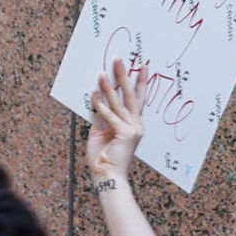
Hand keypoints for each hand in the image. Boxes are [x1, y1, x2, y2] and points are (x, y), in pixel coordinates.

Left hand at [87, 60, 144, 185]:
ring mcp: (133, 129)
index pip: (138, 99)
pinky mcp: (125, 133)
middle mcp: (136, 125)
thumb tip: (98, 98)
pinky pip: (110, 115)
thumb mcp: (102, 132)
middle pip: (132, 95)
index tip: (141, 66)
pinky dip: (100, 104)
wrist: (107, 176)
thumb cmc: (104, 157)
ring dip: (110, 85)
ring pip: (119, 102)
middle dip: (125, 76)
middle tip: (119, 59)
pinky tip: (94, 92)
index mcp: (133, 124)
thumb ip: (103, 116)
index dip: (140, 82)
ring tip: (103, 71)